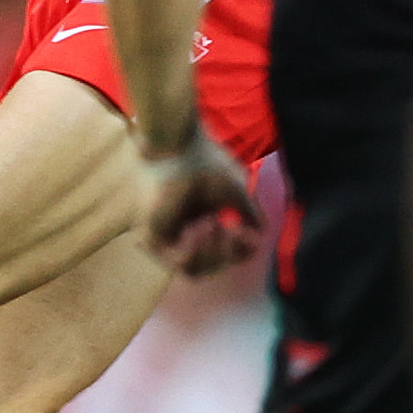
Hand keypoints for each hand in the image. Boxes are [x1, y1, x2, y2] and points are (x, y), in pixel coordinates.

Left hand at [137, 126, 263, 276]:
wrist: (178, 141)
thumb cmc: (205, 160)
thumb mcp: (236, 192)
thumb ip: (249, 214)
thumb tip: (261, 232)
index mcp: (194, 223)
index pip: (217, 256)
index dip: (238, 253)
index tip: (250, 236)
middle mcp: (177, 233)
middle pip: (205, 268)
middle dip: (228, 256)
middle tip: (237, 233)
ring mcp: (162, 237)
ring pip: (192, 270)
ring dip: (216, 254)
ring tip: (220, 226)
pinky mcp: (152, 236)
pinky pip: (178, 263)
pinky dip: (200, 250)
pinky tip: (210, 226)